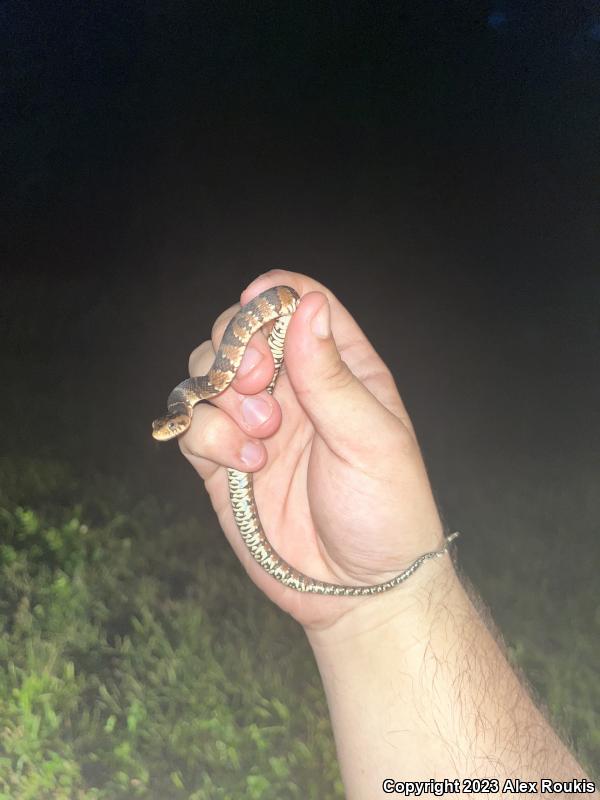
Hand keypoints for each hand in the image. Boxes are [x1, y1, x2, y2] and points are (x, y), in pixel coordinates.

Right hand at [179, 270, 446, 628]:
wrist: (358, 590)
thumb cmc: (385, 511)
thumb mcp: (370, 440)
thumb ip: (331, 376)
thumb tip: (307, 305)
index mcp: (340, 369)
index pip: (299, 304)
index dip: (273, 296)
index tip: (255, 309)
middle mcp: (294, 388)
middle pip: (240, 330)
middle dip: (236, 347)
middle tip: (256, 383)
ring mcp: (255, 424)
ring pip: (207, 373)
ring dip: (223, 396)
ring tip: (261, 438)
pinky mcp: (224, 462)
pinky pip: (193, 424)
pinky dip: (209, 436)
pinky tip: (246, 467)